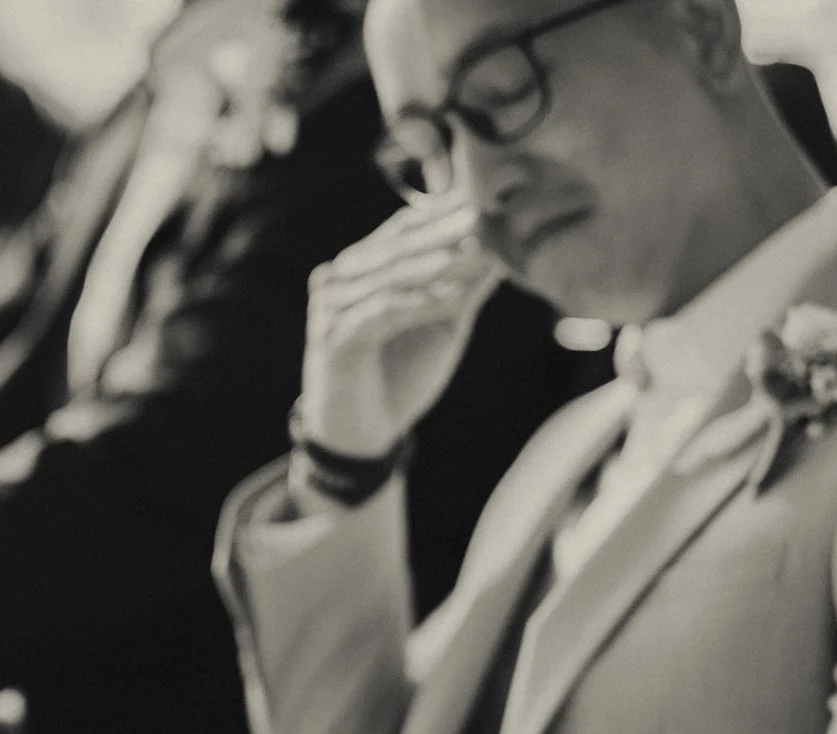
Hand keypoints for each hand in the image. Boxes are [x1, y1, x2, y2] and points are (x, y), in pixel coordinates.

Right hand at [296, 194, 503, 460]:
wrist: (361, 436)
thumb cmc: (401, 375)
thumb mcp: (442, 324)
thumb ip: (466, 286)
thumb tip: (504, 246)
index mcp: (363, 266)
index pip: (405, 226)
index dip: (445, 209)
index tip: (487, 193)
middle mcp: (340, 277)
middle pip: (399, 245)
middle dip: (446, 229)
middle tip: (485, 211)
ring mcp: (332, 307)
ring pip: (391, 276)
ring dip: (438, 263)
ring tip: (478, 250)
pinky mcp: (334, 339)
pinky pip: (381, 314)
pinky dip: (417, 304)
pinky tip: (450, 298)